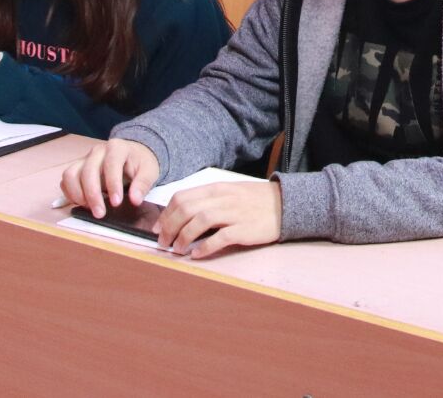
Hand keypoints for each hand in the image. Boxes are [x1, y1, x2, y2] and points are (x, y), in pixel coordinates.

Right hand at [61, 138, 161, 217]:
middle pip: (88, 170)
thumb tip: (135, 200)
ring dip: (77, 194)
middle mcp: (98, 151)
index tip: (116, 203)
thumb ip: (143, 184)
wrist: (133, 154)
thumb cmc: (140, 162)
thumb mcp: (149, 171)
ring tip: (89, 208)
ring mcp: (85, 159)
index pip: (111, 164)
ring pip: (71, 174)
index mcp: (117, 147)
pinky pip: (66, 180)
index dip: (112, 184)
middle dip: (92, 194)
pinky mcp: (78, 168)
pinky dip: (70, 193)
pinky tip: (83, 204)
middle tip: (100, 213)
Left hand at [157, 181, 282, 258]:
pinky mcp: (244, 229)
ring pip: (198, 222)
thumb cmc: (254, 200)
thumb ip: (207, 201)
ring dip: (183, 238)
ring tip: (177, 250)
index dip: (165, 215)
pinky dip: (204, 247)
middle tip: (163, 243)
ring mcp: (233, 213)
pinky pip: (219, 238)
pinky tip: (196, 254)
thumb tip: (181, 216)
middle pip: (186, 210)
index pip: (181, 198)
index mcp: (216, 188)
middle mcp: (222, 199)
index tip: (158, 228)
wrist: (285, 204)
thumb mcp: (229, 193)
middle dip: (168, 228)